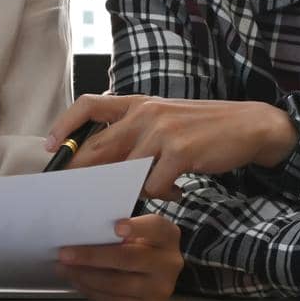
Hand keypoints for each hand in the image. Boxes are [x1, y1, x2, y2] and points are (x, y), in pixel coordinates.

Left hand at [44, 94, 298, 199]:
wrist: (249, 126)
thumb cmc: (202, 129)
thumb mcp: (164, 121)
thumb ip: (135, 134)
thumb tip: (104, 165)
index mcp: (138, 104)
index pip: (89, 105)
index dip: (65, 125)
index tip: (50, 146)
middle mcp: (146, 113)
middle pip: (99, 146)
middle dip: (84, 174)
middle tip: (77, 196)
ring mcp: (162, 131)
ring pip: (127, 172)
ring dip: (132, 189)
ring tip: (150, 192)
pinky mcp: (180, 151)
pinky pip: (155, 185)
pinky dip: (163, 194)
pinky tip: (178, 192)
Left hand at [57, 215, 182, 300]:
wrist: (159, 269)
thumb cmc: (141, 242)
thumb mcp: (140, 228)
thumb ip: (121, 228)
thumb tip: (84, 231)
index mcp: (167, 236)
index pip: (154, 228)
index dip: (136, 228)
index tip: (116, 228)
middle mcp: (169, 263)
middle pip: (129, 259)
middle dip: (92, 256)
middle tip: (65, 254)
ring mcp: (160, 288)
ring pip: (118, 284)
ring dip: (86, 276)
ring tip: (64, 269)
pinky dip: (92, 291)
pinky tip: (78, 281)